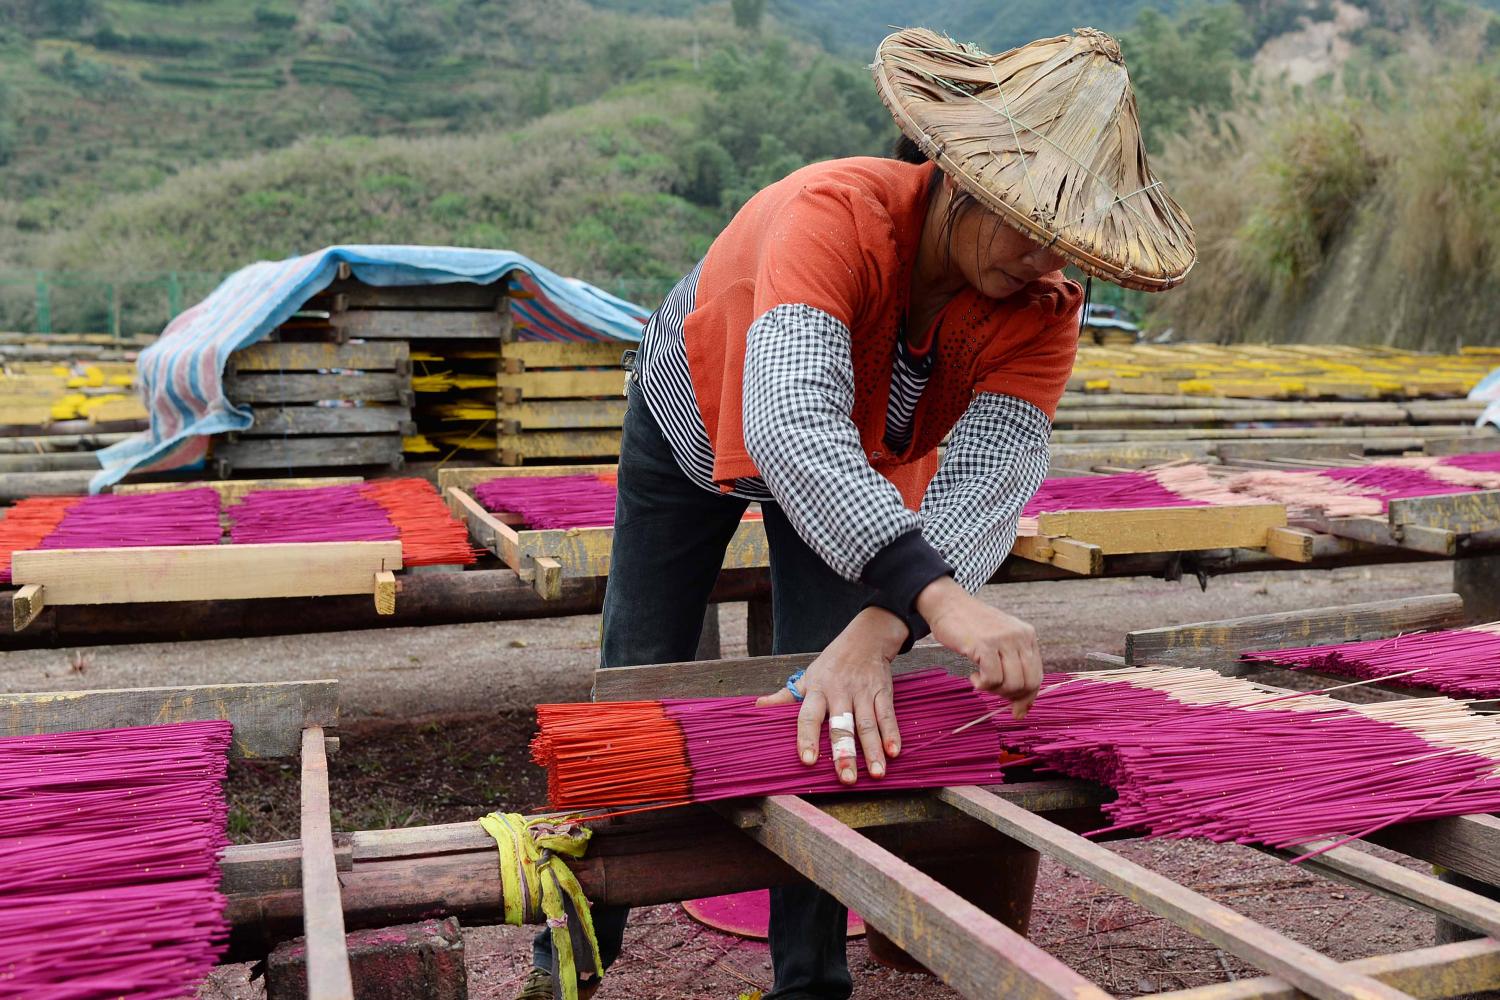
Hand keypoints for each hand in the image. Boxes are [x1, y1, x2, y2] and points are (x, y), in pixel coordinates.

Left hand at [756, 607, 906, 783]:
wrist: (865, 638)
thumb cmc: (832, 663)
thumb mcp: (806, 677)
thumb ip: (785, 696)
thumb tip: (757, 707)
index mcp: (817, 690)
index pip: (809, 716)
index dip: (807, 738)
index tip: (807, 760)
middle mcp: (840, 692)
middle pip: (842, 725)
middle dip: (844, 753)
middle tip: (846, 779)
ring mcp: (863, 692)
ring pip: (867, 724)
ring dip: (872, 751)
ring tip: (876, 774)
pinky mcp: (883, 692)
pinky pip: (887, 715)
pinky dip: (891, 734)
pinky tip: (894, 752)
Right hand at [917, 577, 1042, 717]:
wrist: (948, 604)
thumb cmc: (971, 626)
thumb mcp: (1000, 641)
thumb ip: (1013, 667)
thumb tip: (1021, 709)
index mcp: (1027, 635)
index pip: (1037, 675)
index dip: (1028, 697)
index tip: (1017, 710)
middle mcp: (1020, 636)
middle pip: (1028, 682)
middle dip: (1011, 696)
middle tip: (992, 691)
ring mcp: (1003, 640)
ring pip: (1012, 683)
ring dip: (995, 690)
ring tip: (981, 681)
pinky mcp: (985, 645)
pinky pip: (992, 678)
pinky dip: (982, 684)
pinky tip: (973, 676)